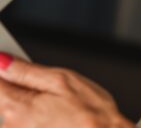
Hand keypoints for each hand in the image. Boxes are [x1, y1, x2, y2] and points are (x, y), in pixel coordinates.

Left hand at [0, 53, 133, 127]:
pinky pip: (25, 121)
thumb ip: (27, 71)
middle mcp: (12, 127)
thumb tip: (3, 61)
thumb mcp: (62, 80)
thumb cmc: (90, 111)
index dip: (3, 68)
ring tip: (58, 102)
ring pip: (17, 108)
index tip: (10, 61)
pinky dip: (37, 114)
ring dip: (32, 100)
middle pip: (4, 96)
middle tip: (50, 86)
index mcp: (19, 108)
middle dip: (22, 85)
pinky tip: (56, 113)